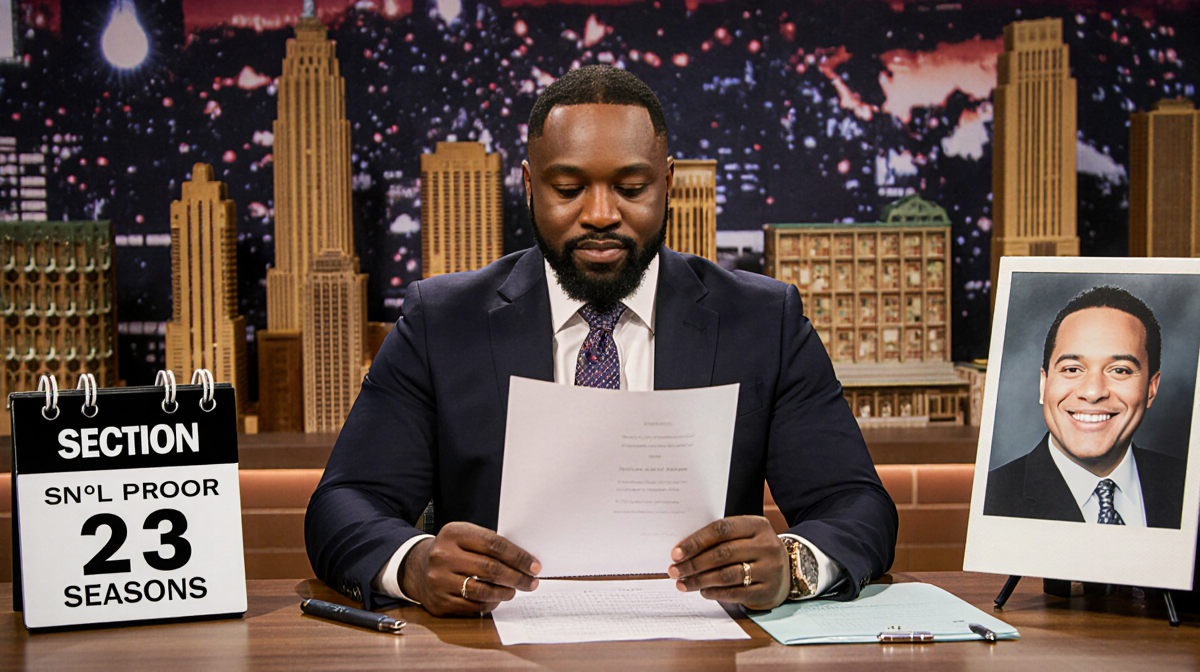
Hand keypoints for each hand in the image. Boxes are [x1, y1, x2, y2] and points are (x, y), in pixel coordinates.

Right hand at [401, 521, 540, 616]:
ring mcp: (439, 580)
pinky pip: (473, 606)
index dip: (518, 556)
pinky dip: (490, 604)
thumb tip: (524, 561)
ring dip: (505, 592)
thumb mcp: (466, 536)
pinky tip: (497, 599)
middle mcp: (443, 556)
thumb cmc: (452, 551)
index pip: (494, 544)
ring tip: (514, 590)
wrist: (419, 568)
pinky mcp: (440, 601)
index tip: (534, 566)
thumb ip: (489, 544)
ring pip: (482, 591)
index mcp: (453, 533)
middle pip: (490, 568)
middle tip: (531, 582)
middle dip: (517, 577)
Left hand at [668, 516, 789, 610]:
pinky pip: (736, 593)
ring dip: (700, 580)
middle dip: (694, 563)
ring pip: (727, 575)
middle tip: (674, 570)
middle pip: (722, 553)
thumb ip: (720, 539)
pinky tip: (703, 592)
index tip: (676, 553)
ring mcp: (770, 569)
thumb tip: (683, 551)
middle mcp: (766, 545)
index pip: (721, 529)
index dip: (696, 541)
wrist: (789, 570)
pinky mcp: (768, 591)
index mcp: (757, 525)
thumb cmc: (755, 550)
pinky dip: (715, 593)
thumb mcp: (745, 536)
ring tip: (683, 583)